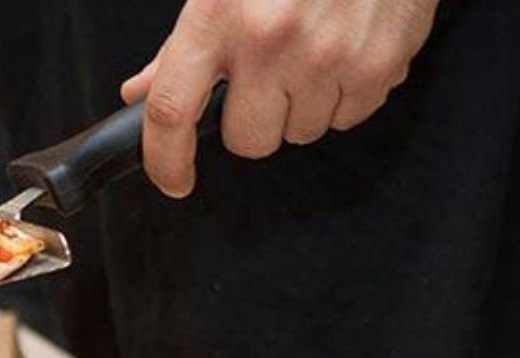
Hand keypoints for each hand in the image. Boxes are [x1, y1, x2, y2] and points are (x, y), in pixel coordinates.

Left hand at [120, 0, 438, 197]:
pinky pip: (347, 118)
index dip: (165, 160)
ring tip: (312, 50)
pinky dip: (344, 95)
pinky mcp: (377, 65)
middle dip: (252, 121)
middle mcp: (270, 40)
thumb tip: (141, 93)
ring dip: (301, 106)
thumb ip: (183, 44)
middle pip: (247, 141)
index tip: (173, 180)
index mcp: (219, 14)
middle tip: (265, 78)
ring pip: (299, 133)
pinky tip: (345, 49)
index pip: (172, 110)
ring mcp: (328, 57)